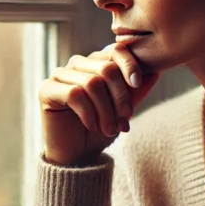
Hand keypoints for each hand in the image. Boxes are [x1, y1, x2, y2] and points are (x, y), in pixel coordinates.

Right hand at [38, 42, 158, 165]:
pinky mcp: (46, 89)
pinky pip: (74, 94)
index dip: (129, 64)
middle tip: (125, 121)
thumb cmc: (100, 130)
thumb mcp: (124, 108)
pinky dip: (88, 113)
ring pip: (92, 83)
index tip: (137, 84)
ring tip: (110, 130)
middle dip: (120, 97)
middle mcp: (77, 64)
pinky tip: (91, 125)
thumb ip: (137, 89)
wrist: (78, 156)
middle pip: (106, 68)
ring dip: (106, 111)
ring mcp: (60, 75)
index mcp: (96, 62)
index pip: (115, 49)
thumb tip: (157, 69)